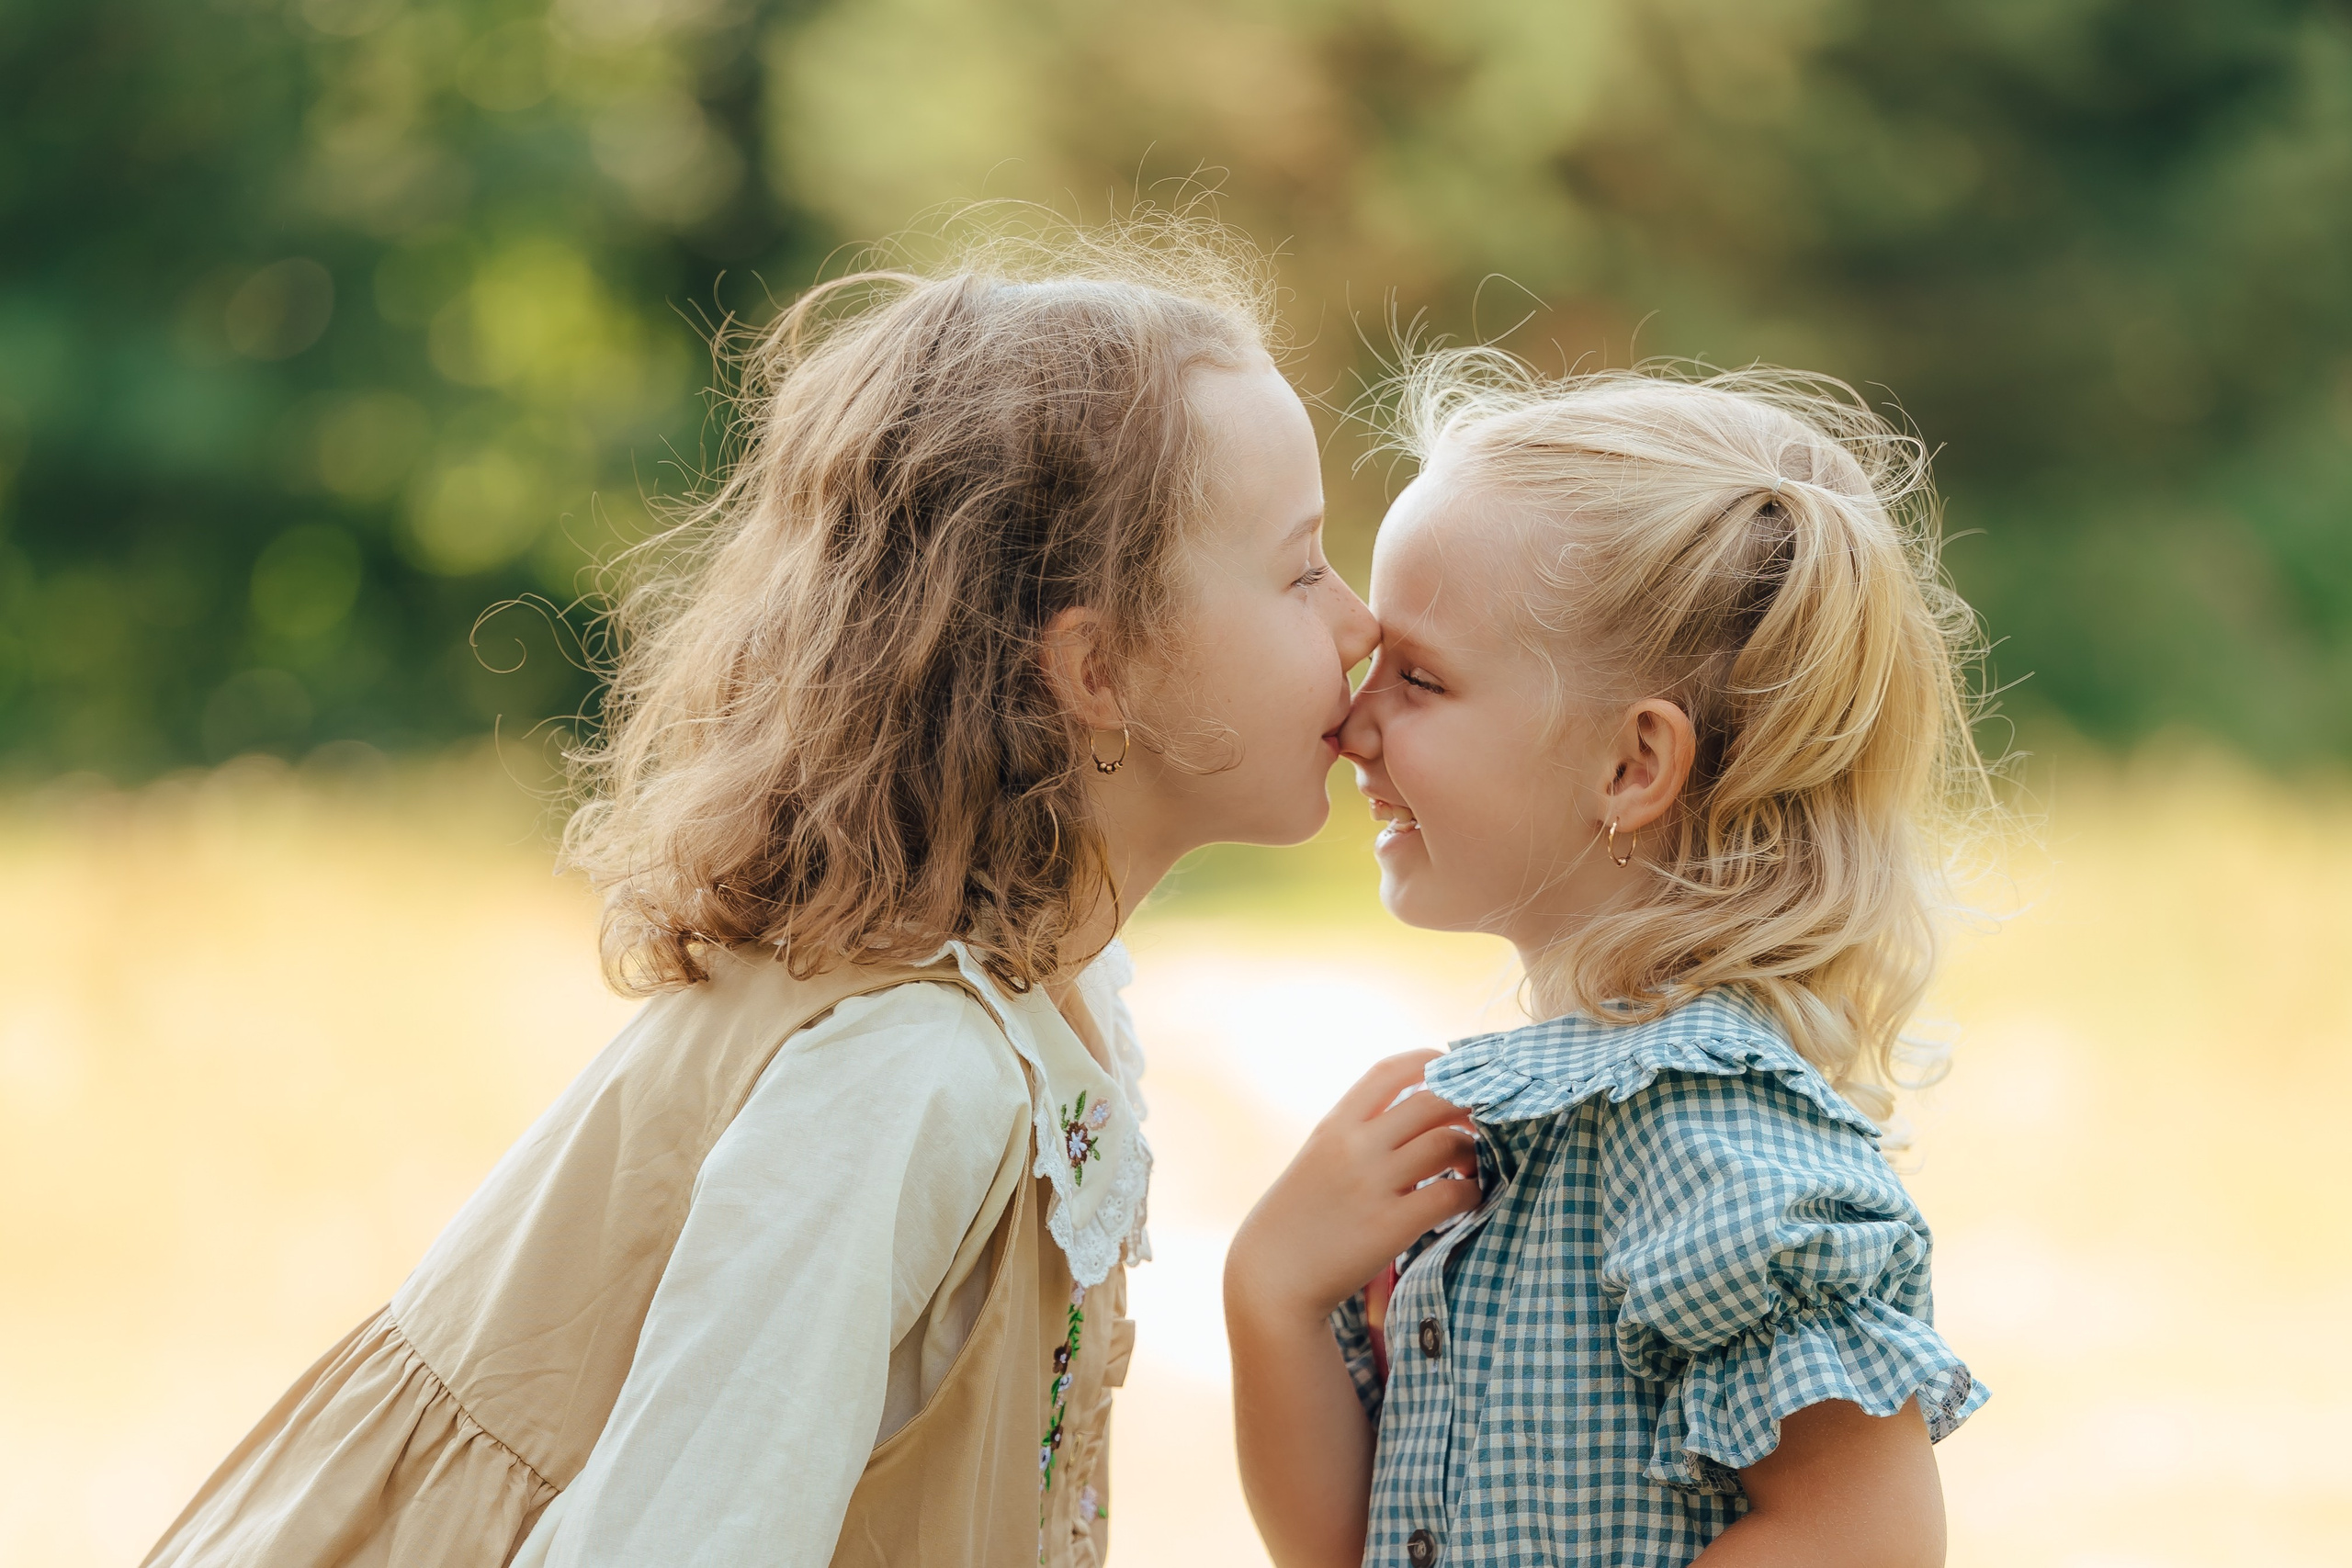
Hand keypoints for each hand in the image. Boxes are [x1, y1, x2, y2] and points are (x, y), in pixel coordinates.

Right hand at [1226, 1050, 1481, 1326]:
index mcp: (1335, 1125)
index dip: (1430, 1062)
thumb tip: (1409, 1115)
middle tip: (1478, 1125)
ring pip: (1447, 1142)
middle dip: (1466, 1107)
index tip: (1452, 1070)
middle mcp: (1354, 1145)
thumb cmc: (1296, 1219)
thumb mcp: (1317, 1158)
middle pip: (1432, 1100)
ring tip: (1471, 1167)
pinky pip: (1451, 1194)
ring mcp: (1372, 1183)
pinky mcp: (1390, 1225)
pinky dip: (1470, 1192)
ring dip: (1473, 1152)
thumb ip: (1355, 1134)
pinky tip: (1467, 1199)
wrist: (1271, 1277)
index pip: (1390, 1070)